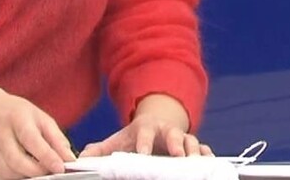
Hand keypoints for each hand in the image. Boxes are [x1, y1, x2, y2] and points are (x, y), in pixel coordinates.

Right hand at [0, 88, 75, 178]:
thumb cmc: (15, 113)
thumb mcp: (39, 116)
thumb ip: (56, 138)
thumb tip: (70, 159)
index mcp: (16, 117)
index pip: (31, 140)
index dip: (46, 156)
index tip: (60, 167)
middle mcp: (1, 134)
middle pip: (18, 161)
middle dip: (39, 171)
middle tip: (53, 171)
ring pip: (11, 173)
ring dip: (28, 175)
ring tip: (40, 170)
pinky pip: (5, 177)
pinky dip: (18, 177)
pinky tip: (26, 171)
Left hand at [80, 94, 212, 157]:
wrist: (154, 126)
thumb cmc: (134, 138)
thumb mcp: (117, 141)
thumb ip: (99, 150)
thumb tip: (80, 159)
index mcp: (145, 128)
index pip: (144, 133)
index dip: (144, 142)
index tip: (142, 153)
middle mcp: (165, 130)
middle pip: (173, 133)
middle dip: (176, 143)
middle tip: (178, 156)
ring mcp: (181, 137)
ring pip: (191, 140)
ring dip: (194, 150)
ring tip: (196, 162)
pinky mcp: (192, 147)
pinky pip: (204, 149)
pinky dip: (207, 155)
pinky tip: (208, 164)